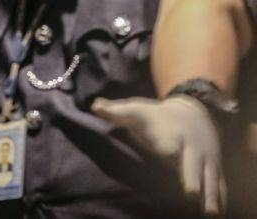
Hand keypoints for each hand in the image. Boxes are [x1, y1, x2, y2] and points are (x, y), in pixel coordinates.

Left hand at [93, 96, 225, 214]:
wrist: (193, 112)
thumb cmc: (157, 116)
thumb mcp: (137, 110)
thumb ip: (116, 111)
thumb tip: (94, 106)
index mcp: (171, 135)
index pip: (170, 145)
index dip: (169, 151)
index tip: (168, 156)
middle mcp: (192, 149)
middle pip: (193, 165)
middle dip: (193, 179)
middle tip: (192, 195)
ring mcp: (207, 160)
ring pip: (211, 179)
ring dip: (211, 196)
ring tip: (209, 213)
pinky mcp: (215, 168)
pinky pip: (220, 185)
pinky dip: (221, 198)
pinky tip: (218, 213)